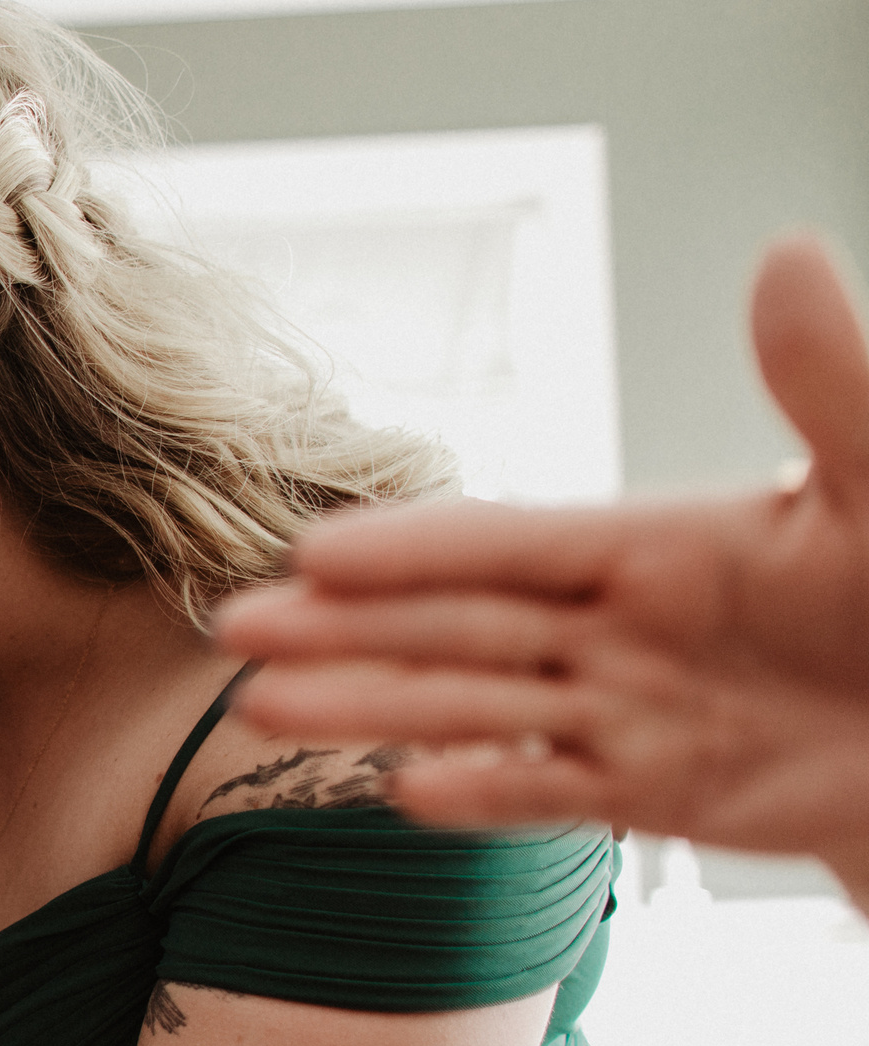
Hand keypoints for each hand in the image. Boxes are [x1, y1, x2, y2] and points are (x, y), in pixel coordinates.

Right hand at [214, 235, 868, 886]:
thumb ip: (828, 384)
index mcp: (659, 542)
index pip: (510, 543)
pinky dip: (483, 796)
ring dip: (373, 708)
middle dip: (344, 630)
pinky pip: (552, 793)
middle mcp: (619, 625)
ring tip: (265, 709)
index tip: (316, 549)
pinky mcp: (655, 794)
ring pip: (476, 708)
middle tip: (236, 631)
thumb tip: (786, 250)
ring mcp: (629, 711)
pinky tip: (405, 791)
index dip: (415, 549)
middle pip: (457, 626)